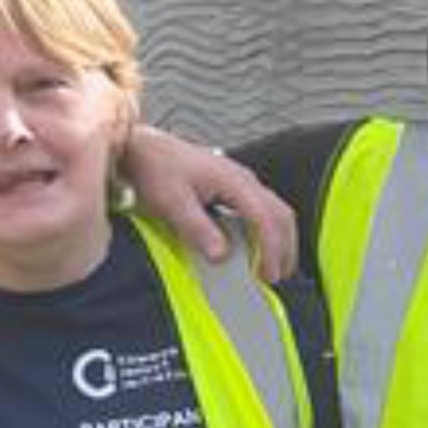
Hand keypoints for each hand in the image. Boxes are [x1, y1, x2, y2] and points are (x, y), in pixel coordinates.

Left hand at [122, 126, 299, 282]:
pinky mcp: (231, 187)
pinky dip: (265, 232)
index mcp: (233, 181)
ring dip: (277, 240)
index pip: (265, 218)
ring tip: (271, 267)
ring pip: (274, 210)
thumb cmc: (155, 170)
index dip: (271, 249)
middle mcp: (243, 179)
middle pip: (280, 214)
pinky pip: (260, 209)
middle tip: (276, 277)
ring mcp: (239, 181)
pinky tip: (255, 248)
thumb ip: (197, 228)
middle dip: (284, 247)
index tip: (268, 275)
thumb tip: (221, 255)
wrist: (143, 149)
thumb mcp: (172, 202)